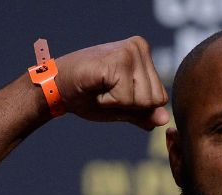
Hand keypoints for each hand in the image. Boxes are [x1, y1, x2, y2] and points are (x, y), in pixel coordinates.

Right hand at [53, 36, 169, 130]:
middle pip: (154, 100)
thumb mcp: (122, 108)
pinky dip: (108, 102)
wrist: (56, 88)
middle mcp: (140, 47)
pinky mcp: (116, 61)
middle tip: (106, 90)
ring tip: (101, 88)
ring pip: (142, 100)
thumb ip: (144, 113)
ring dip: (118, 103)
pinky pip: (125, 99)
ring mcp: (129, 51)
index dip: (136, 106)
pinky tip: (96, 87)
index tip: (114, 93)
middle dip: (129, 105)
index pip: (160, 98)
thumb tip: (165, 120)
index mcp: (144, 54)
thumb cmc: (88, 96)